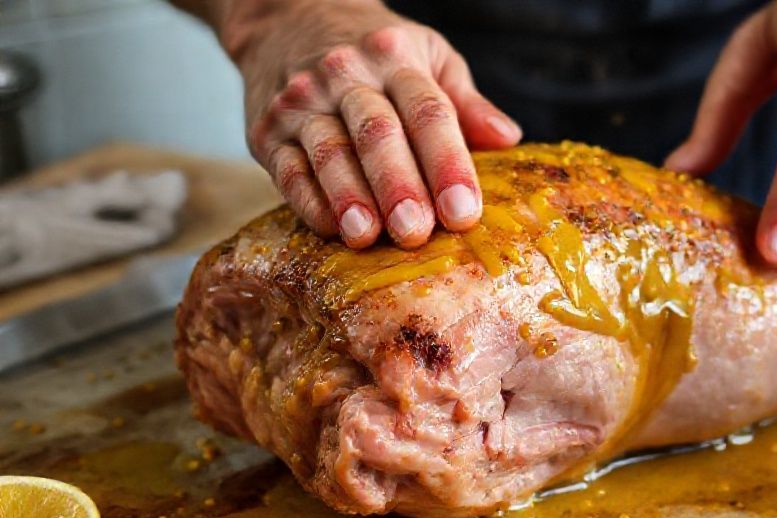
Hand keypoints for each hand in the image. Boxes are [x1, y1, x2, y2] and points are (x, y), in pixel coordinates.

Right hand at [224, 0, 520, 247]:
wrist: (288, 19)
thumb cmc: (376, 52)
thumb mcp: (428, 56)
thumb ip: (465, 102)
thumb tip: (508, 139)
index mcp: (395, 58)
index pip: (428, 113)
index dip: (448, 164)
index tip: (464, 211)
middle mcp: (345, 75)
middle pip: (377, 134)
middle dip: (399, 186)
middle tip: (417, 231)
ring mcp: (302, 102)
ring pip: (328, 152)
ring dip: (349, 196)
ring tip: (368, 236)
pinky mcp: (267, 130)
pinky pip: (287, 169)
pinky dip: (308, 201)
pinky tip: (331, 228)